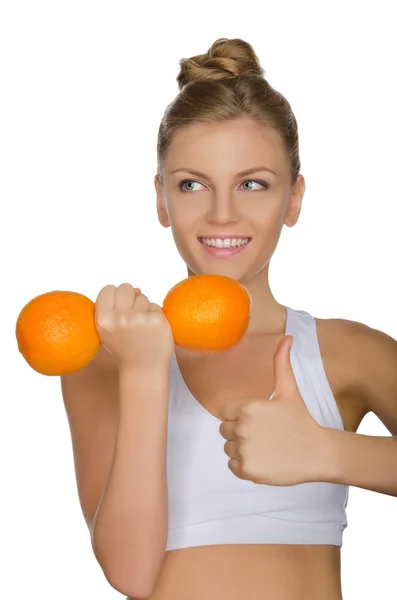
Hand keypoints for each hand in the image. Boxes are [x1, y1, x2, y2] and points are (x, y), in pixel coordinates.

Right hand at [95, 283, 173, 371]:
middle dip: (131, 296)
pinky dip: (155, 316)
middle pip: (126, 287)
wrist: (143, 370)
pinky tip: (152, 331)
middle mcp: (119, 318)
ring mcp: (139, 318)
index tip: (119, 307)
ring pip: (143, 297)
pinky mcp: (157, 320)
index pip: (108, 289)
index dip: (115, 295)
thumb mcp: (107, 330)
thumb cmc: (125, 348)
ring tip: (141, 327)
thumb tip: (136, 289)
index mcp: (103, 320)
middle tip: (132, 316)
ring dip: (144, 308)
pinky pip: (156, 306)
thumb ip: (113, 308)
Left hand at [219, 336, 328, 485]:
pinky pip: (233, 465)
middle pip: (225, 430)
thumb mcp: (290, 390)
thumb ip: (282, 363)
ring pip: (228, 448)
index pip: (224, 412)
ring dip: (242, 448)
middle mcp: (242, 429)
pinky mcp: (247, 471)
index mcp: (247, 408)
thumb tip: (287, 337)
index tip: (257, 419)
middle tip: (264, 433)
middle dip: (240, 431)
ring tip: (265, 446)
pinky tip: (263, 459)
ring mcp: (244, 451)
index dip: (238, 415)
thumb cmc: (301, 419)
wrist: (317, 453)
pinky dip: (244, 465)